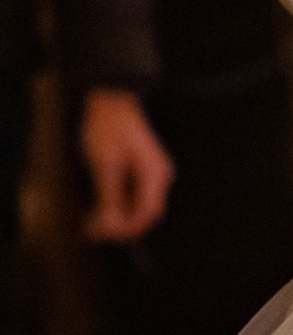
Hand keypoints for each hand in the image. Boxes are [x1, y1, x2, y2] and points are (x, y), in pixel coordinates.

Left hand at [78, 88, 174, 241]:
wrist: (110, 101)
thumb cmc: (108, 126)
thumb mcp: (105, 163)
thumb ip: (110, 196)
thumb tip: (111, 226)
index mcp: (155, 173)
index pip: (148, 213)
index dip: (125, 229)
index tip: (99, 233)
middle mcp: (159, 175)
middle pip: (144, 214)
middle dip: (119, 227)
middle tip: (91, 229)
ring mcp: (151, 174)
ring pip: (138, 208)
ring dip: (116, 218)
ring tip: (90, 220)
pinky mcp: (141, 173)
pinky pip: (133, 198)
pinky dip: (117, 207)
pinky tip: (98, 207)